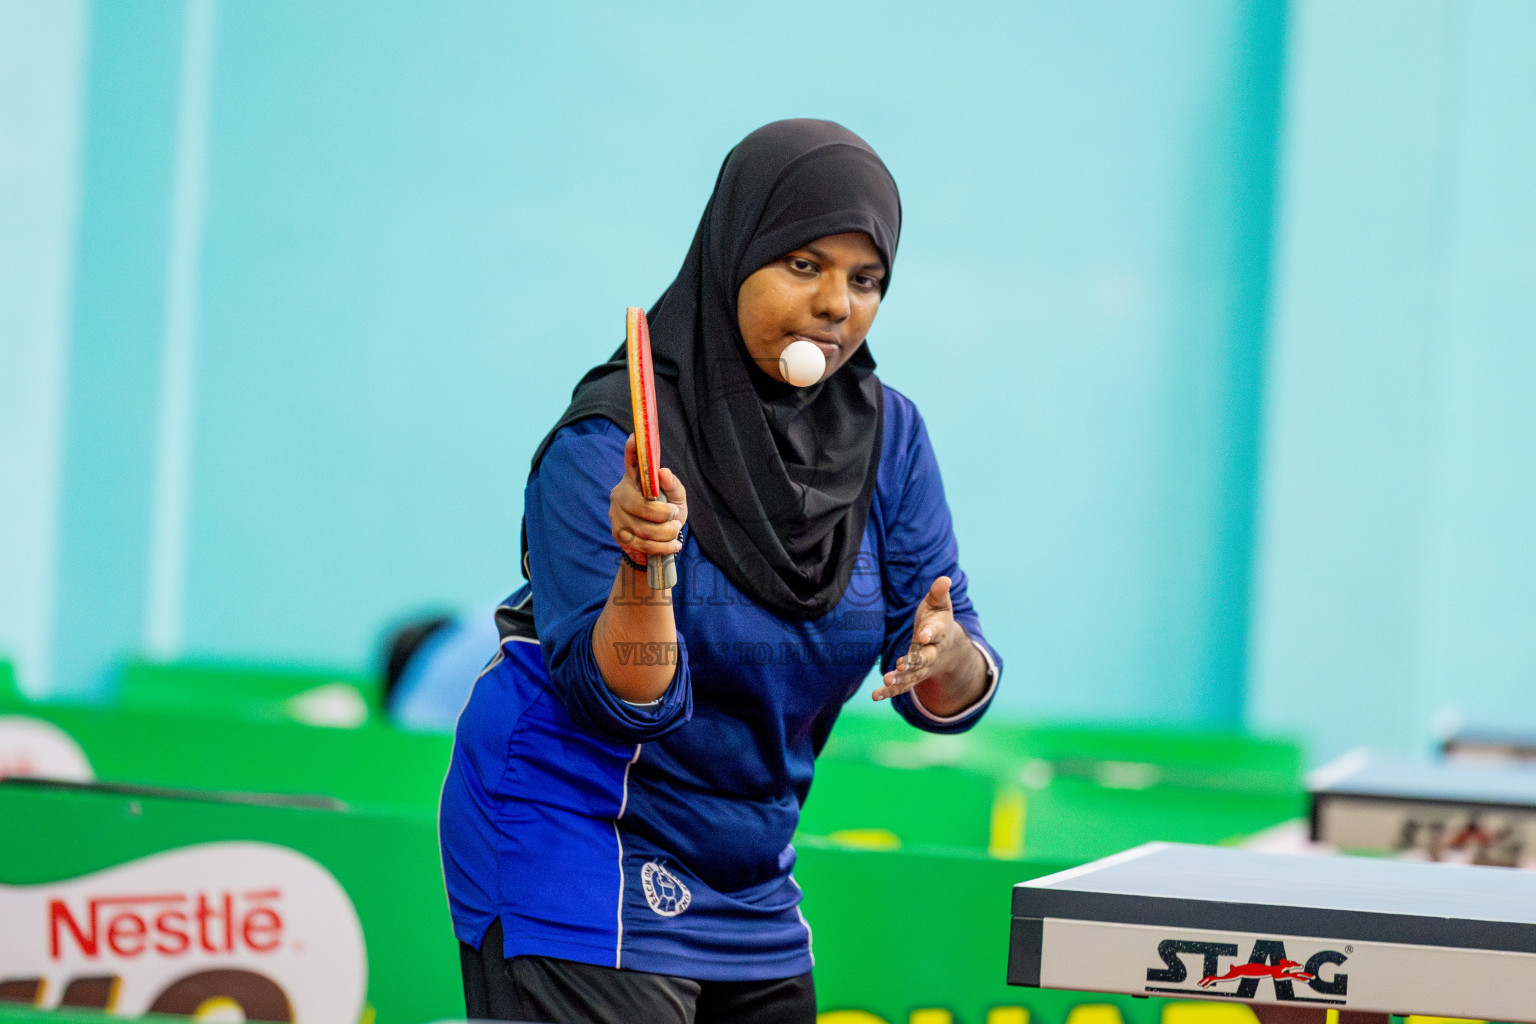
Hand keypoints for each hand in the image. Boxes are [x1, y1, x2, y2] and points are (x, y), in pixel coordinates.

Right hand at [610, 434, 686, 563]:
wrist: (655, 544)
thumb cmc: (667, 516)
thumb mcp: (676, 500)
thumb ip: (674, 486)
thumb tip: (663, 472)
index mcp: (634, 479)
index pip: (631, 462)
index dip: (632, 451)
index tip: (635, 437)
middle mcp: (620, 493)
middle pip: (640, 505)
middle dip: (663, 515)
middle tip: (675, 517)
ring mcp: (616, 514)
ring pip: (642, 527)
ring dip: (665, 533)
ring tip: (675, 531)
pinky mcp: (617, 533)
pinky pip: (641, 543)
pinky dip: (662, 546)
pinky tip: (673, 545)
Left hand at [873, 576, 984, 706]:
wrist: (947, 647)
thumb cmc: (938, 619)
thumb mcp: (940, 604)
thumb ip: (939, 592)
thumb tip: (944, 578)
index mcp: (940, 633)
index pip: (935, 633)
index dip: (929, 634)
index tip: (922, 636)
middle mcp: (933, 653)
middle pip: (925, 659)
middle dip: (914, 662)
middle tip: (902, 664)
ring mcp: (923, 667)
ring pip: (913, 675)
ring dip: (901, 679)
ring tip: (887, 680)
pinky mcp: (913, 676)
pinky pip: (903, 686)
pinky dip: (890, 692)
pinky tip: (876, 695)